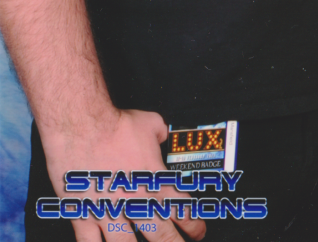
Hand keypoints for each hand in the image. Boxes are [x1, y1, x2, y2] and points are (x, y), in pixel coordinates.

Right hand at [39, 108, 206, 241]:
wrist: (83, 127)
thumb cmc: (115, 125)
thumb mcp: (150, 123)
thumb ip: (161, 133)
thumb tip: (164, 133)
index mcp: (156, 182)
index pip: (183, 211)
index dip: (194, 225)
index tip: (198, 231)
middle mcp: (135, 201)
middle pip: (162, 236)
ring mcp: (109, 213)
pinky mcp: (84, 216)